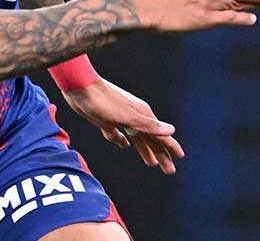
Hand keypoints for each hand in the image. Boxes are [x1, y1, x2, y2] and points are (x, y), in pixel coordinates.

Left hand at [61, 77, 184, 174]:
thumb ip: (149, 126)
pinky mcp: (105, 120)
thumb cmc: (105, 101)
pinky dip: (121, 140)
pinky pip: (117, 133)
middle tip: (169, 170)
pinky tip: (123, 144)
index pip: (160, 135)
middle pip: (150, 139)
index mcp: (142, 116)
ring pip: (136, 138)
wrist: (80, 88)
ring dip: (144, 149)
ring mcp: (119, 118)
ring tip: (152, 163)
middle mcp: (133, 117)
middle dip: (160, 154)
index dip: (170, 147)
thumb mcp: (128, 116)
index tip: (180, 157)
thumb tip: (171, 131)